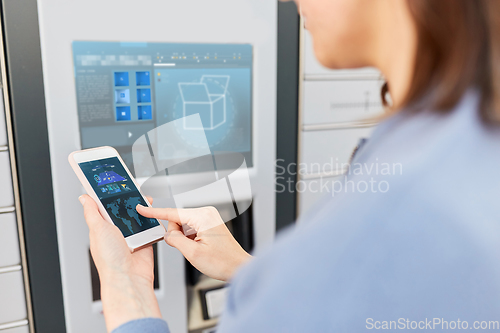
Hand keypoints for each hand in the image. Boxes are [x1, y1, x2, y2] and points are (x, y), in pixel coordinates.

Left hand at [79, 194, 161, 331]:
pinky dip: (152, 220)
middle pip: (122, 208)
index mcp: (101, 228)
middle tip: (132, 187)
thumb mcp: (97, 229)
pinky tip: (152, 213)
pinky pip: (149, 226)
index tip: (112, 182)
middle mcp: (116, 231)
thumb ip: (92, 212)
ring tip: (144, 199)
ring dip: (141, 208)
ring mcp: (131, 236)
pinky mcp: (144, 240)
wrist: (129, 277)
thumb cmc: (110, 259)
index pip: (103, 206)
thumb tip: (84, 197)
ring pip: (137, 215)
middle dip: (128, 198)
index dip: (107, 194)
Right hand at [136, 205, 251, 281]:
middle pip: (177, 219)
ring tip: (198, 249)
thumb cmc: (223, 262)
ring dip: (184, 238)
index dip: (154, 212)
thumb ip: (175, 240)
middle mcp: (206, 213)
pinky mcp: (210, 223)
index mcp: (203, 216)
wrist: (238, 267)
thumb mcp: (192, 253)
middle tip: (188, 248)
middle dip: (176, 234)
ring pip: (183, 225)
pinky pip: (191, 228)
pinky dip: (189, 238)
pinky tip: (199, 247)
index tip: (142, 208)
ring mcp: (209, 217)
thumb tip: (167, 234)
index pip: (172, 213)